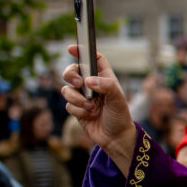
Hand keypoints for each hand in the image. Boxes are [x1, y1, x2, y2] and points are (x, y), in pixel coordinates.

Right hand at [60, 46, 137, 174]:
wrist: (115, 138)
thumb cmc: (120, 116)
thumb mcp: (118, 99)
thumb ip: (106, 86)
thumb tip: (88, 80)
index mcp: (105, 78)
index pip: (94, 59)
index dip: (83, 51)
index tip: (71, 48)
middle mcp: (92, 85)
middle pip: (73, 71)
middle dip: (70, 74)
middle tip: (79, 83)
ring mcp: (83, 97)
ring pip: (67, 89)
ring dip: (76, 98)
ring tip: (91, 106)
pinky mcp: (76, 108)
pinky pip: (68, 104)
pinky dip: (78, 110)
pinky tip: (89, 115)